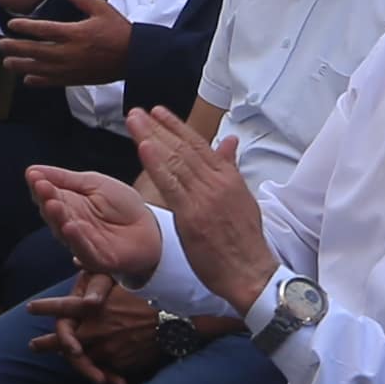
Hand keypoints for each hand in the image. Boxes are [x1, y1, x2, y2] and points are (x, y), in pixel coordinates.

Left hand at [0, 0, 134, 86]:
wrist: (135, 57)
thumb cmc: (118, 30)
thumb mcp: (101, 8)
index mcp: (75, 33)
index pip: (43, 30)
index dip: (25, 27)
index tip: (11, 25)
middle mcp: (69, 53)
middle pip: (36, 51)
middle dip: (15, 48)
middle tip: (0, 45)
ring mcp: (71, 69)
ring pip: (40, 69)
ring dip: (21, 66)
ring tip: (6, 63)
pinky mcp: (76, 79)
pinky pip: (53, 82)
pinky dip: (38, 81)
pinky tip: (27, 80)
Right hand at [25, 162, 161, 283]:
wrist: (152, 228)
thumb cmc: (123, 205)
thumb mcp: (94, 183)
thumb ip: (65, 178)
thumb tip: (32, 170)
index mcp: (68, 204)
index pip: (46, 195)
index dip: (39, 186)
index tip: (33, 175)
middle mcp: (70, 224)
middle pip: (51, 213)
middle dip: (46, 199)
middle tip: (42, 186)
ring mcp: (82, 242)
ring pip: (63, 232)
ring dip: (57, 218)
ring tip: (52, 204)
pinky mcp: (97, 259)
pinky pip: (83, 250)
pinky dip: (75, 239)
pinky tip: (69, 226)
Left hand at [27, 270, 165, 383]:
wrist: (174, 320)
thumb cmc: (150, 295)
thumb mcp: (121, 279)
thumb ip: (96, 273)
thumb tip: (75, 260)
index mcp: (94, 309)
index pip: (62, 309)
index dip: (45, 308)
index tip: (30, 308)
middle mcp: (95, 331)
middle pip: (64, 341)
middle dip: (47, 343)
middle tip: (34, 345)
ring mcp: (106, 351)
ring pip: (82, 360)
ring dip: (71, 361)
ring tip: (64, 361)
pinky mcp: (119, 364)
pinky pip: (104, 370)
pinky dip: (100, 372)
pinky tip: (96, 374)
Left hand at [120, 103, 267, 308]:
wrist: (250, 271)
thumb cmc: (244, 240)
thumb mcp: (242, 198)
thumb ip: (230, 168)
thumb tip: (229, 142)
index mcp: (228, 177)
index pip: (198, 145)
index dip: (176, 126)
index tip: (158, 112)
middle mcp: (216, 183)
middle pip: (183, 148)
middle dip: (158, 127)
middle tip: (138, 112)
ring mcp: (204, 198)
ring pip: (175, 161)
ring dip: (152, 137)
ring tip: (134, 121)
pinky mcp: (192, 215)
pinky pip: (171, 185)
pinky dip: (157, 165)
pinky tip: (144, 148)